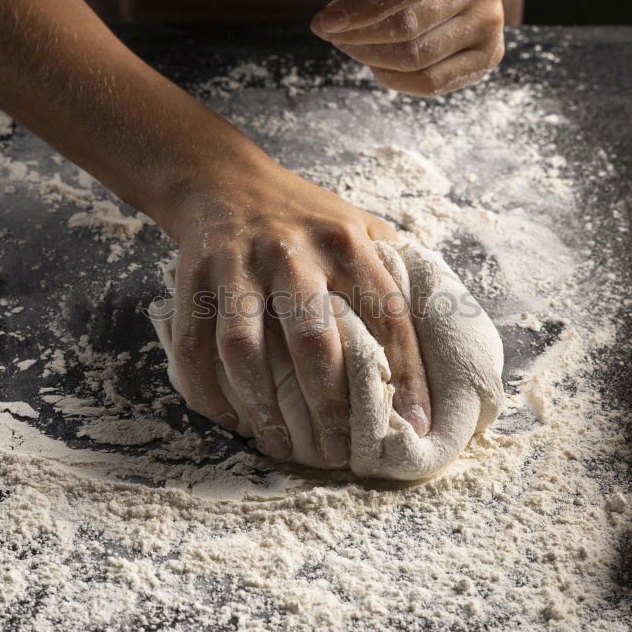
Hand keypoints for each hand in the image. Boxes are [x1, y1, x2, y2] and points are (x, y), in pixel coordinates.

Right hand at [163, 143, 431, 463]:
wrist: (223, 180)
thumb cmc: (302, 216)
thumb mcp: (356, 224)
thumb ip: (390, 269)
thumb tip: (437, 333)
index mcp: (345, 241)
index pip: (386, 315)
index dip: (406, 374)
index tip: (415, 424)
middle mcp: (291, 252)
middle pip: (313, 339)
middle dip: (328, 404)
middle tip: (338, 452)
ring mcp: (237, 266)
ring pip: (245, 347)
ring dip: (261, 406)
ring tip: (279, 446)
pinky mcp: (194, 279)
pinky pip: (193, 344)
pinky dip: (205, 388)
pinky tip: (226, 418)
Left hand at [310, 0, 504, 96]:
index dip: (364, 5)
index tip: (324, 21)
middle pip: (411, 25)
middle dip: (358, 37)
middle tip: (332, 34)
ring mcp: (491, 22)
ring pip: (416, 60)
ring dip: (371, 59)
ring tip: (354, 45)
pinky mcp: (489, 56)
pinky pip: (430, 83)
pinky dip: (393, 78)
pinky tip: (380, 62)